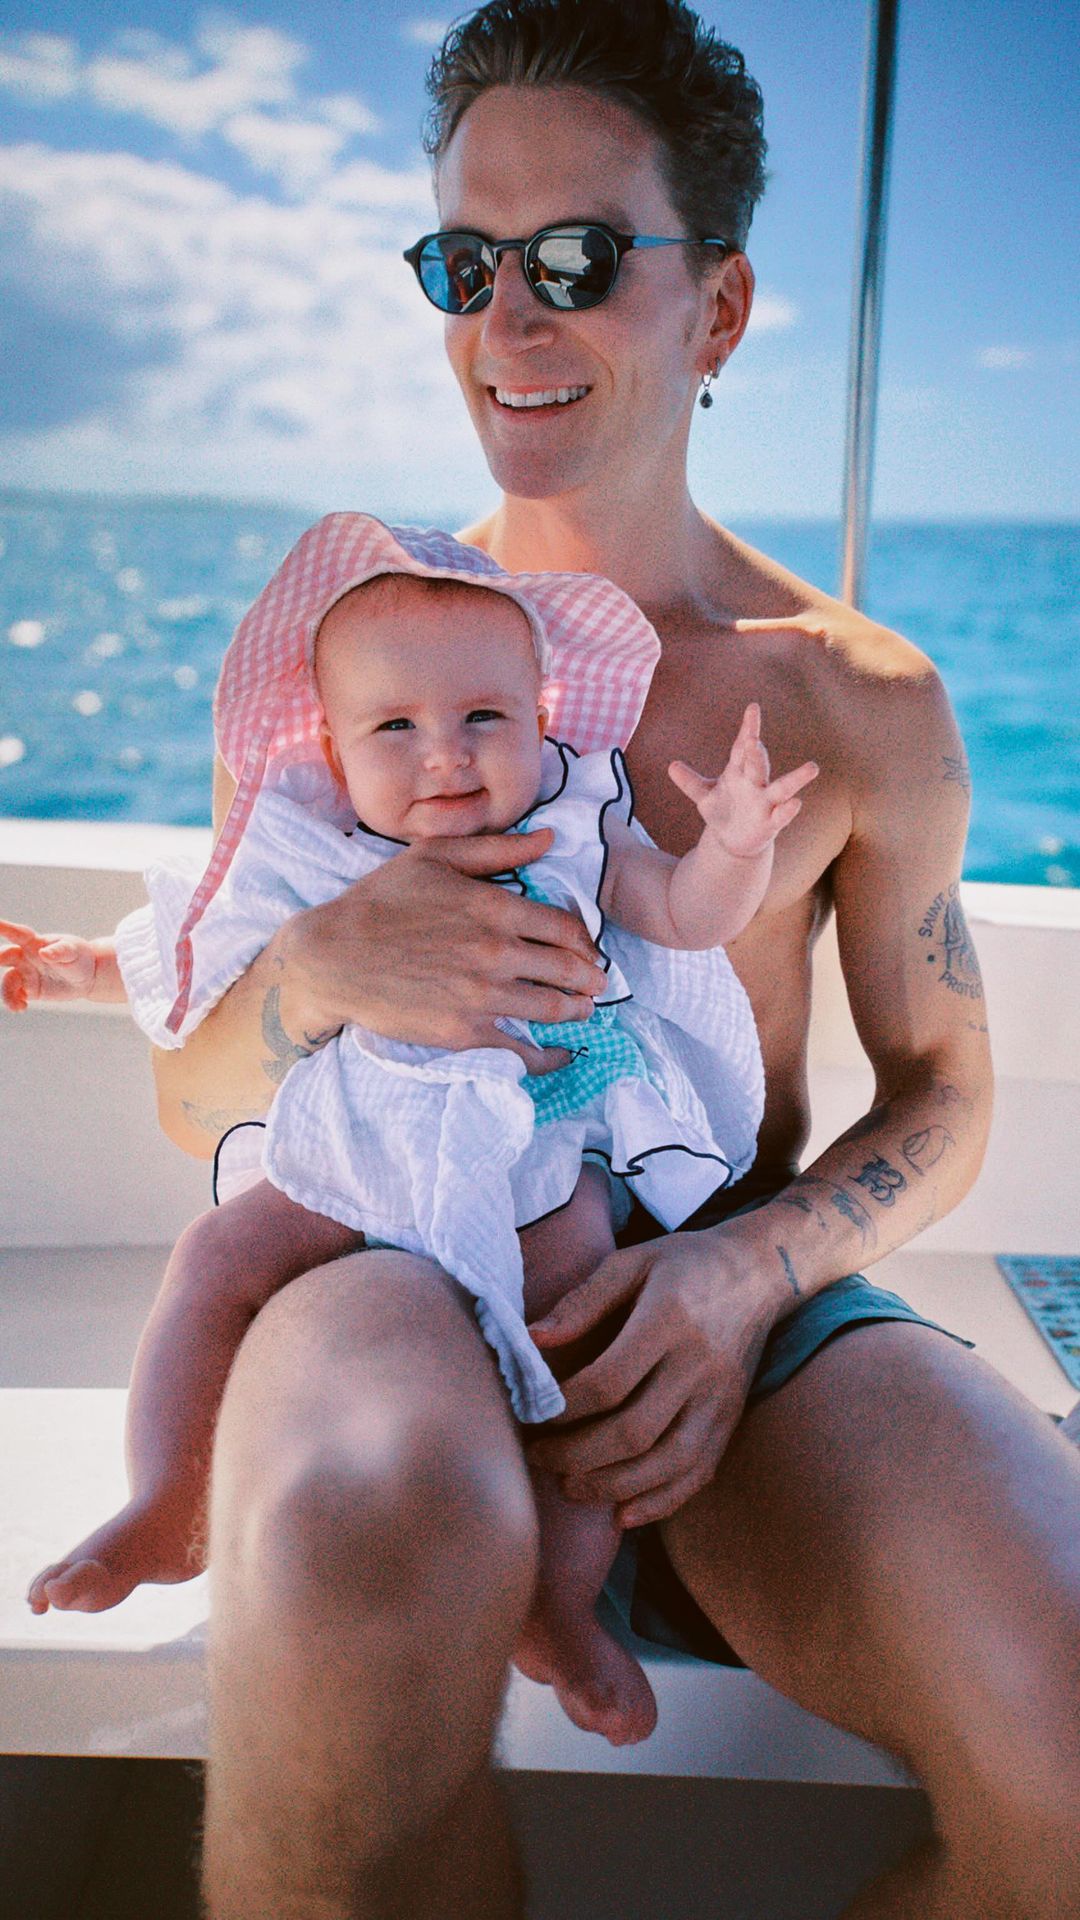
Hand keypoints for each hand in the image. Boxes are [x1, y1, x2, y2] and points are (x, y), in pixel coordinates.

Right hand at [0, 918, 98, 1009]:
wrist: (87, 977)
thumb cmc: (79, 956)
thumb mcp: (73, 952)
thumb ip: (59, 952)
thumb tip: (44, 953)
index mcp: (35, 942)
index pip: (16, 933)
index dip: (3, 928)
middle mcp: (26, 956)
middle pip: (3, 956)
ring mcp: (25, 973)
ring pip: (7, 981)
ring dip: (7, 994)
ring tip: (17, 1007)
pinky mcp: (29, 989)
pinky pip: (14, 995)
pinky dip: (14, 1002)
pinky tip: (22, 1008)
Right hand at [286, 826, 608, 1073]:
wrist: (334, 956)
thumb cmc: (379, 901)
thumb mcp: (435, 857)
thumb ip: (497, 848)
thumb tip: (548, 839)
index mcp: (495, 907)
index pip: (565, 927)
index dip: (585, 940)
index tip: (588, 948)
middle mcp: (497, 952)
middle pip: (568, 968)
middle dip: (589, 977)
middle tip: (597, 983)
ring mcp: (483, 995)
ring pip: (552, 1007)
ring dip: (576, 1010)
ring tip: (581, 1010)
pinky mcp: (465, 1031)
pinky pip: (522, 1049)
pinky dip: (549, 1054)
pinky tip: (559, 1053)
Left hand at [524, 1224, 786, 1526]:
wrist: (761, 1272)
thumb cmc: (684, 1264)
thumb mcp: (632, 1261)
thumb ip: (583, 1300)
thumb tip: (533, 1340)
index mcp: (669, 1319)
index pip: (609, 1381)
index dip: (565, 1408)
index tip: (535, 1414)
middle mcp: (700, 1364)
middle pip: (635, 1431)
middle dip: (578, 1456)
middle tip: (540, 1457)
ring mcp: (721, 1398)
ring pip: (669, 1462)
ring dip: (614, 1486)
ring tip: (571, 1487)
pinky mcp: (732, 1419)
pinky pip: (699, 1472)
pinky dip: (661, 1501)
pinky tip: (623, 1512)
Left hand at [668, 702, 817, 858]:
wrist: (733, 840)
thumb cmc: (722, 810)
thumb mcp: (703, 795)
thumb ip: (690, 781)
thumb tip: (671, 766)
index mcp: (738, 772)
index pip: (742, 747)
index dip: (748, 728)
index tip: (753, 708)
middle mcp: (755, 783)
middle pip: (757, 765)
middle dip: (755, 754)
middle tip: (752, 739)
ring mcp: (766, 803)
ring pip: (782, 788)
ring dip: (796, 778)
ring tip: (812, 767)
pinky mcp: (771, 823)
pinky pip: (782, 816)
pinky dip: (788, 810)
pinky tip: (795, 803)